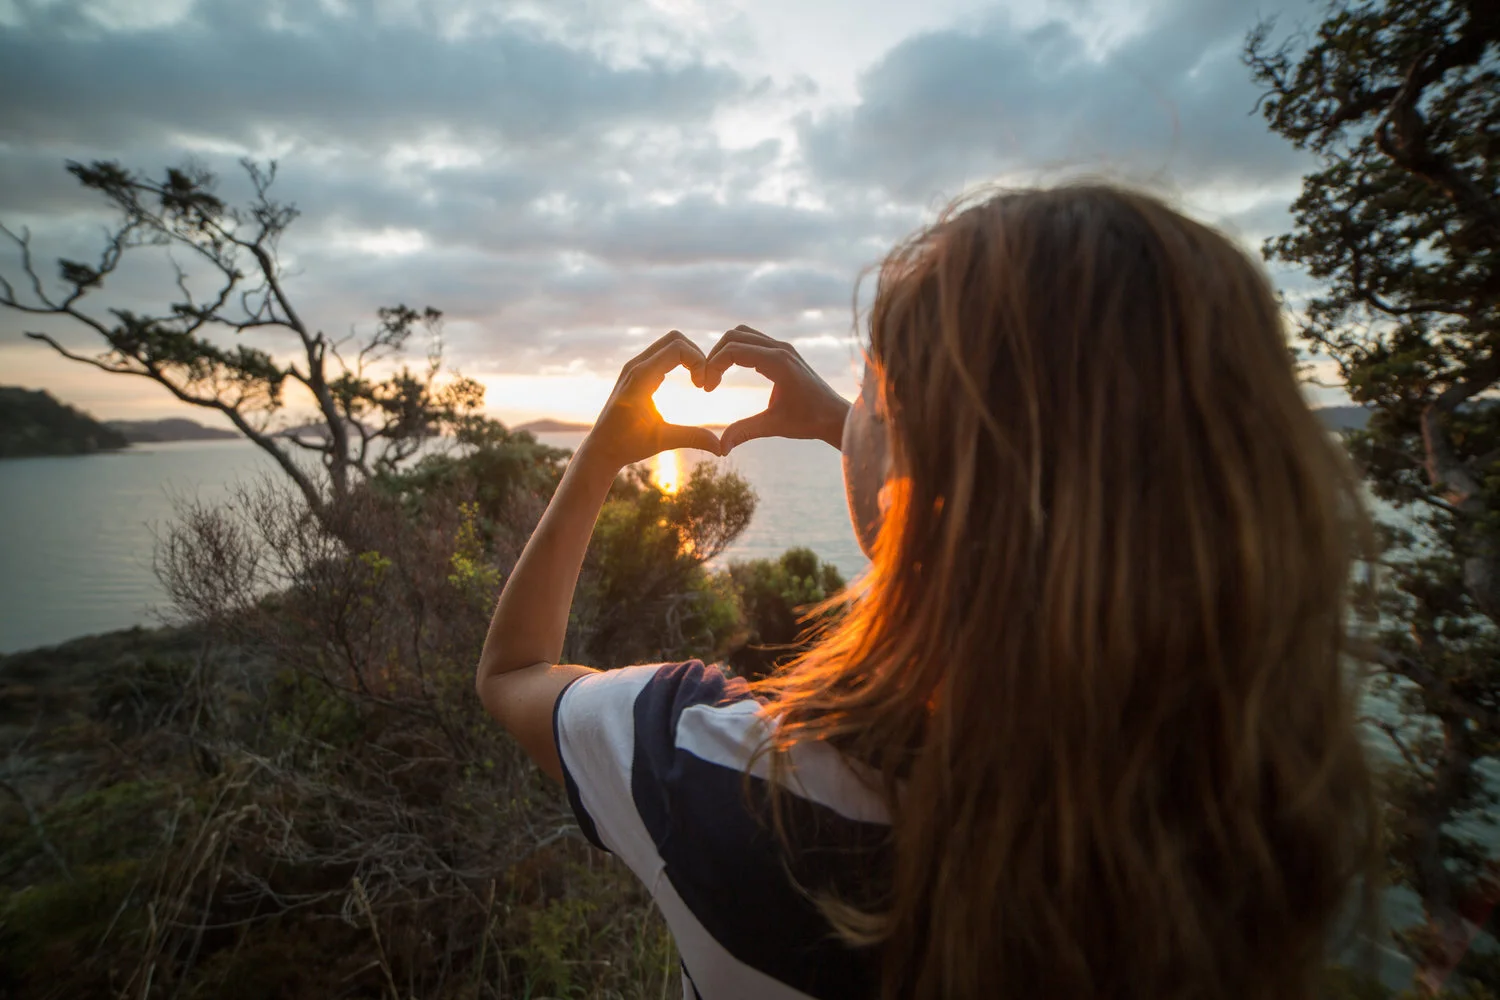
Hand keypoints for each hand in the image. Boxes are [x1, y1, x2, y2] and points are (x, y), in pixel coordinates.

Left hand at [581, 330, 723, 470]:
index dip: (698, 361)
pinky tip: (688, 381)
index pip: (677, 348)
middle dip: (696, 355)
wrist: (600, 449)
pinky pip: (662, 354)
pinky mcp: (636, 372)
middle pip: (674, 338)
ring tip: (698, 382)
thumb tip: (721, 449)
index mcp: (640, 378)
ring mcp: (634, 367)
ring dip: (689, 357)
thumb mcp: (662, 441)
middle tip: (704, 381)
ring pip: (668, 343)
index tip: (704, 387)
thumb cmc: (627, 445)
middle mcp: (635, 366)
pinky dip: (680, 360)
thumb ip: (692, 438)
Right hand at [704, 325, 850, 452]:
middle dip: (715, 356)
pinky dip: (737, 351)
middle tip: (707, 383)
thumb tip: (719, 449)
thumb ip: (744, 432)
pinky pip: (753, 341)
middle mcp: (780, 349)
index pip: (734, 350)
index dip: (713, 365)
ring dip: (725, 351)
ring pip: (743, 334)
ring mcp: (783, 348)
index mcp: (778, 362)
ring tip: (716, 377)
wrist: (836, 416)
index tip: (706, 388)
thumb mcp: (774, 426)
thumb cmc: (809, 421)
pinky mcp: (784, 352)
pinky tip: (731, 373)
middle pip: (735, 336)